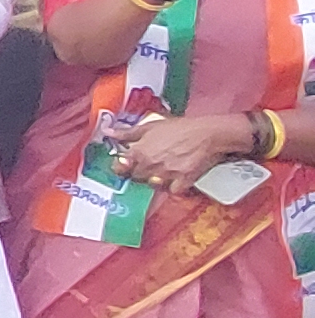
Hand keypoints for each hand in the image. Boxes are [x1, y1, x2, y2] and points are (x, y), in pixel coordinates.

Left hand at [111, 110, 249, 190]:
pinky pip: (172, 190)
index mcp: (140, 151)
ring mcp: (166, 175)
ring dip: (155, 178)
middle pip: (136, 176)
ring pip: (153, 184)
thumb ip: (127, 133)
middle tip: (149, 162)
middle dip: (139, 171)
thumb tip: (108, 132)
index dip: (120, 166)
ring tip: (163, 168)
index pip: (119, 167)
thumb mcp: (150, 126)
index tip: (124, 164)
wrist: (208, 134)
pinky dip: (174, 186)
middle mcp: (151, 165)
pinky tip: (176, 177)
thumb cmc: (181, 128)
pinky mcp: (183, 181)